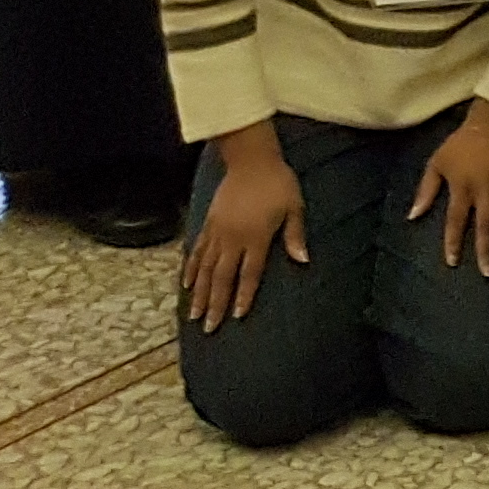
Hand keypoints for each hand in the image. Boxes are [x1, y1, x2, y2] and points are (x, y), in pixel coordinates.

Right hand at [182, 135, 305, 331]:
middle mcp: (232, 238)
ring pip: (204, 269)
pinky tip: (185, 285)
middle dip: (215, 304)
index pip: (249, 273)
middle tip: (208, 328)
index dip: (242, 296)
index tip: (235, 317)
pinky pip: (196, 251)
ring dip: (199, 293)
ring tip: (193, 315)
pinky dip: (190, 269)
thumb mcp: (294, 207)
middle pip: (221, 278)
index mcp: (255, 237)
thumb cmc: (278, 183)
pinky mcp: (208, 223)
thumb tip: (303, 260)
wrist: (251, 159)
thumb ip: (294, 235)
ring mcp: (217, 232)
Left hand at [404, 101, 488, 274]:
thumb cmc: (462, 144)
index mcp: (462, 188)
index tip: (452, 262)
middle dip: (484, 250)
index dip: (453, 241)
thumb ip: (426, 190)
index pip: (456, 221)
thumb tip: (413, 215)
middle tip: (487, 272)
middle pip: (484, 225)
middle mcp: (484, 191)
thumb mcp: (437, 163)